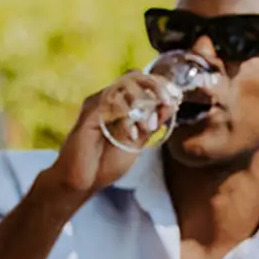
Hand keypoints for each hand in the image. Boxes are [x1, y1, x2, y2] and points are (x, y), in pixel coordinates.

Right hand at [43, 73, 175, 199]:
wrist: (83, 181)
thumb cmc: (106, 163)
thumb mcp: (136, 144)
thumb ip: (150, 126)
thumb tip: (170, 107)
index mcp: (121, 106)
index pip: (141, 82)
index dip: (159, 85)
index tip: (176, 97)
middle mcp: (108, 101)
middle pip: (133, 77)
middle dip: (155, 87)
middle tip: (168, 101)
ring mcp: (97, 105)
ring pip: (123, 86)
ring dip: (143, 101)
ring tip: (151, 122)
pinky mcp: (89, 113)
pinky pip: (111, 102)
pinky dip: (127, 113)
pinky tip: (133, 131)